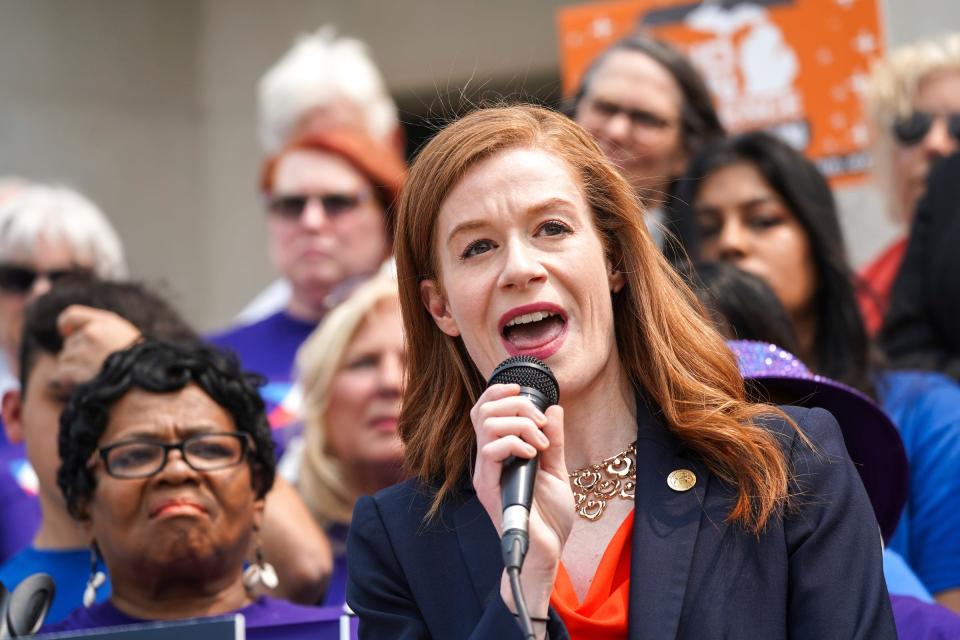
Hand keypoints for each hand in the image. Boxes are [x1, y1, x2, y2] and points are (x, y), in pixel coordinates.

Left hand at [55, 305, 140, 388]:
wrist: (144, 385)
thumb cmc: (137, 361)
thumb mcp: (124, 335)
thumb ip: (99, 329)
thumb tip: (66, 333)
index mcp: (105, 322)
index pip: (71, 315)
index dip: (66, 324)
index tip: (66, 332)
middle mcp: (92, 334)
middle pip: (70, 342)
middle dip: (79, 353)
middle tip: (99, 365)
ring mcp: (83, 353)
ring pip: (65, 358)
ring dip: (75, 368)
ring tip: (97, 375)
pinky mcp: (76, 371)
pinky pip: (63, 373)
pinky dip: (71, 380)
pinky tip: (89, 383)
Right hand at [469, 383, 573, 616]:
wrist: (548, 552)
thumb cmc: (549, 517)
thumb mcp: (556, 469)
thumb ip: (553, 440)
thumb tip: (552, 409)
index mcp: (499, 454)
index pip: (484, 411)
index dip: (497, 392)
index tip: (522, 390)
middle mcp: (487, 462)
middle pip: (483, 411)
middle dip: (516, 405)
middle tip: (540, 423)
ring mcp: (486, 475)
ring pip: (487, 426)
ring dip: (520, 424)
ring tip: (540, 442)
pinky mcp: (489, 489)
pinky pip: (490, 452)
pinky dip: (515, 443)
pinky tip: (533, 455)